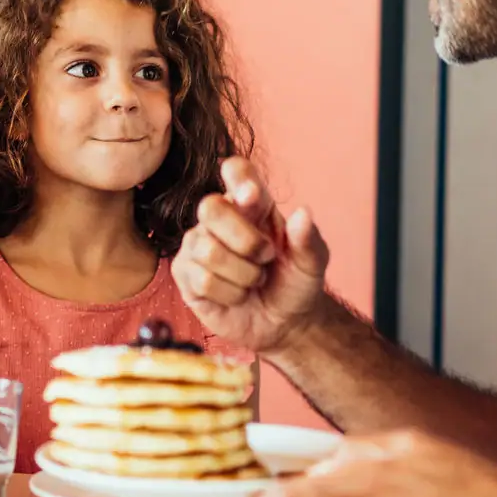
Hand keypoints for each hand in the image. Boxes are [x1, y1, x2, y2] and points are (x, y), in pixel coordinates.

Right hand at [171, 158, 329, 351]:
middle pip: (210, 207)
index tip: (252, 196)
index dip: (239, 178)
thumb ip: (308, 239)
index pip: (236, 171)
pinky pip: (201, 279)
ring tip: (253, 281)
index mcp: (252, 205)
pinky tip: (236, 296)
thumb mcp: (312, 263)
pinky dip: (229, 294)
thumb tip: (303, 213)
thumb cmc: (294, 284)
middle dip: (245, 240)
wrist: (283, 324)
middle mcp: (220, 219)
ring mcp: (197, 245)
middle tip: (265, 258)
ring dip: (242, 275)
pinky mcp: (185, 274)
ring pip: (208, 250)